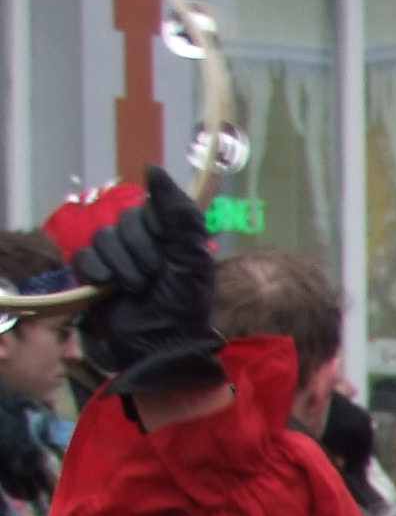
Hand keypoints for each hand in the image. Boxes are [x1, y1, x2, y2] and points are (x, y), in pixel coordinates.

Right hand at [66, 169, 224, 399]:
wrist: (161, 346)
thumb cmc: (184, 307)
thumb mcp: (191, 259)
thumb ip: (178, 214)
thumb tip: (153, 169)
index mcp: (169, 237)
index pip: (149, 209)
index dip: (156, 230)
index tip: (169, 254)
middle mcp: (141, 243)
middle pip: (125, 221)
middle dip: (141, 252)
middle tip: (155, 278)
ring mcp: (115, 259)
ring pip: (104, 238)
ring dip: (123, 266)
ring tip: (137, 289)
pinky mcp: (94, 276)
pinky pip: (85, 258)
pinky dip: (99, 274)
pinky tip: (110, 289)